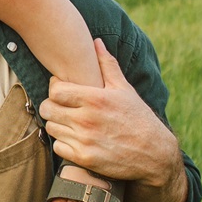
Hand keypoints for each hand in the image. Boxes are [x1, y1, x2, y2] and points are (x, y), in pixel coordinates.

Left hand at [39, 39, 182, 190]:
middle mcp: (87, 119)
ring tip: (70, 122)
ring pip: (51, 128)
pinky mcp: (84, 159)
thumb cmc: (138, 117)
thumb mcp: (124, 89)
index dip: (55, 89)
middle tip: (63, 107)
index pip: (55, 90)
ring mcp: (84, 140)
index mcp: (95, 99)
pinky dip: (63, 143)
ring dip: (58, 124)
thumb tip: (96, 42)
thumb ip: (107, 65)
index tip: (63, 90)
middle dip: (52, 106)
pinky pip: (58, 147)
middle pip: (47, 109)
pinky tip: (75, 138)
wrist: (154, 153)